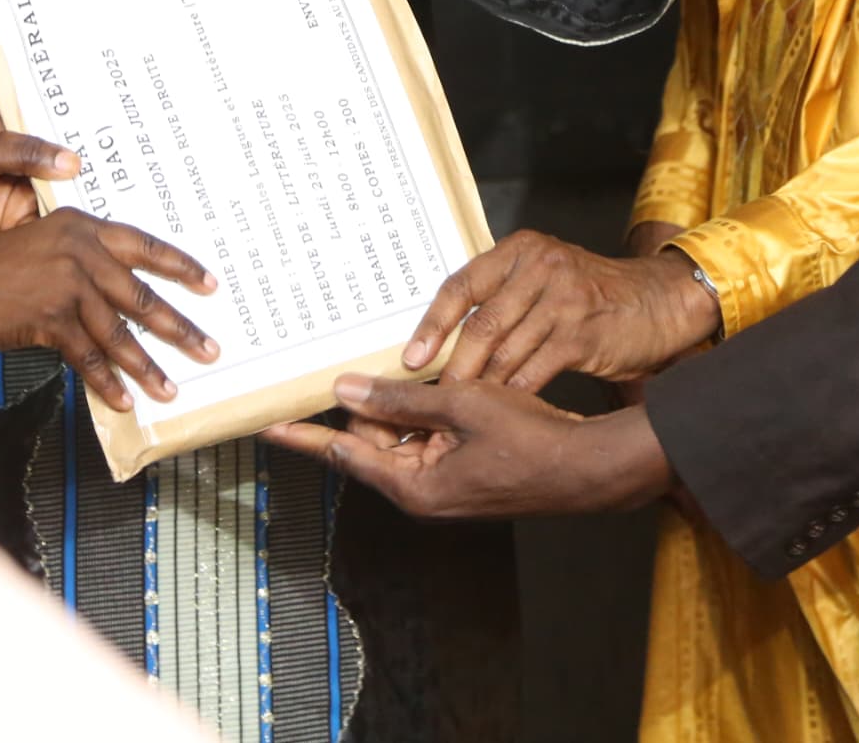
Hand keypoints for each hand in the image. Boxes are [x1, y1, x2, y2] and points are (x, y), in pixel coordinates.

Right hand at [0, 209, 219, 413]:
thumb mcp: (38, 244)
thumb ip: (76, 258)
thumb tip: (115, 294)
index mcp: (80, 227)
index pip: (143, 245)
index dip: (180, 266)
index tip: (209, 284)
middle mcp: (79, 251)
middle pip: (140, 295)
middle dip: (179, 327)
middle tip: (207, 347)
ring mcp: (66, 285)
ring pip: (119, 333)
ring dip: (147, 366)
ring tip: (169, 389)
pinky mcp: (49, 318)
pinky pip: (87, 357)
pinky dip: (106, 382)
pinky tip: (123, 400)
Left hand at [263, 379, 673, 518]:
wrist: (591, 468)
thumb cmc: (533, 443)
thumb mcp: (461, 405)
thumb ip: (401, 398)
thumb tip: (348, 388)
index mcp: (414, 485)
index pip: (343, 454)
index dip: (304, 435)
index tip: (267, 425)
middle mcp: (423, 491)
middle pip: (371, 441)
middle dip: (359, 405)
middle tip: (333, 367)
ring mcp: (444, 484)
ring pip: (401, 436)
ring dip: (394, 404)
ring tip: (380, 366)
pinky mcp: (464, 472)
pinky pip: (427, 438)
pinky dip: (420, 411)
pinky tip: (422, 379)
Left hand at [402, 228, 719, 389]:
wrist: (662, 302)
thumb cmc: (594, 295)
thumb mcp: (546, 275)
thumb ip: (503, 293)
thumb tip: (446, 333)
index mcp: (520, 250)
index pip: (461, 285)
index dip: (432, 324)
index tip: (412, 359)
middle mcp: (539, 268)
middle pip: (480, 323)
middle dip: (454, 365)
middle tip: (433, 396)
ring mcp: (562, 300)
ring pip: (505, 351)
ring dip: (480, 386)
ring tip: (461, 409)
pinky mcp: (583, 334)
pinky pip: (535, 370)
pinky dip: (515, 394)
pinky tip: (504, 412)